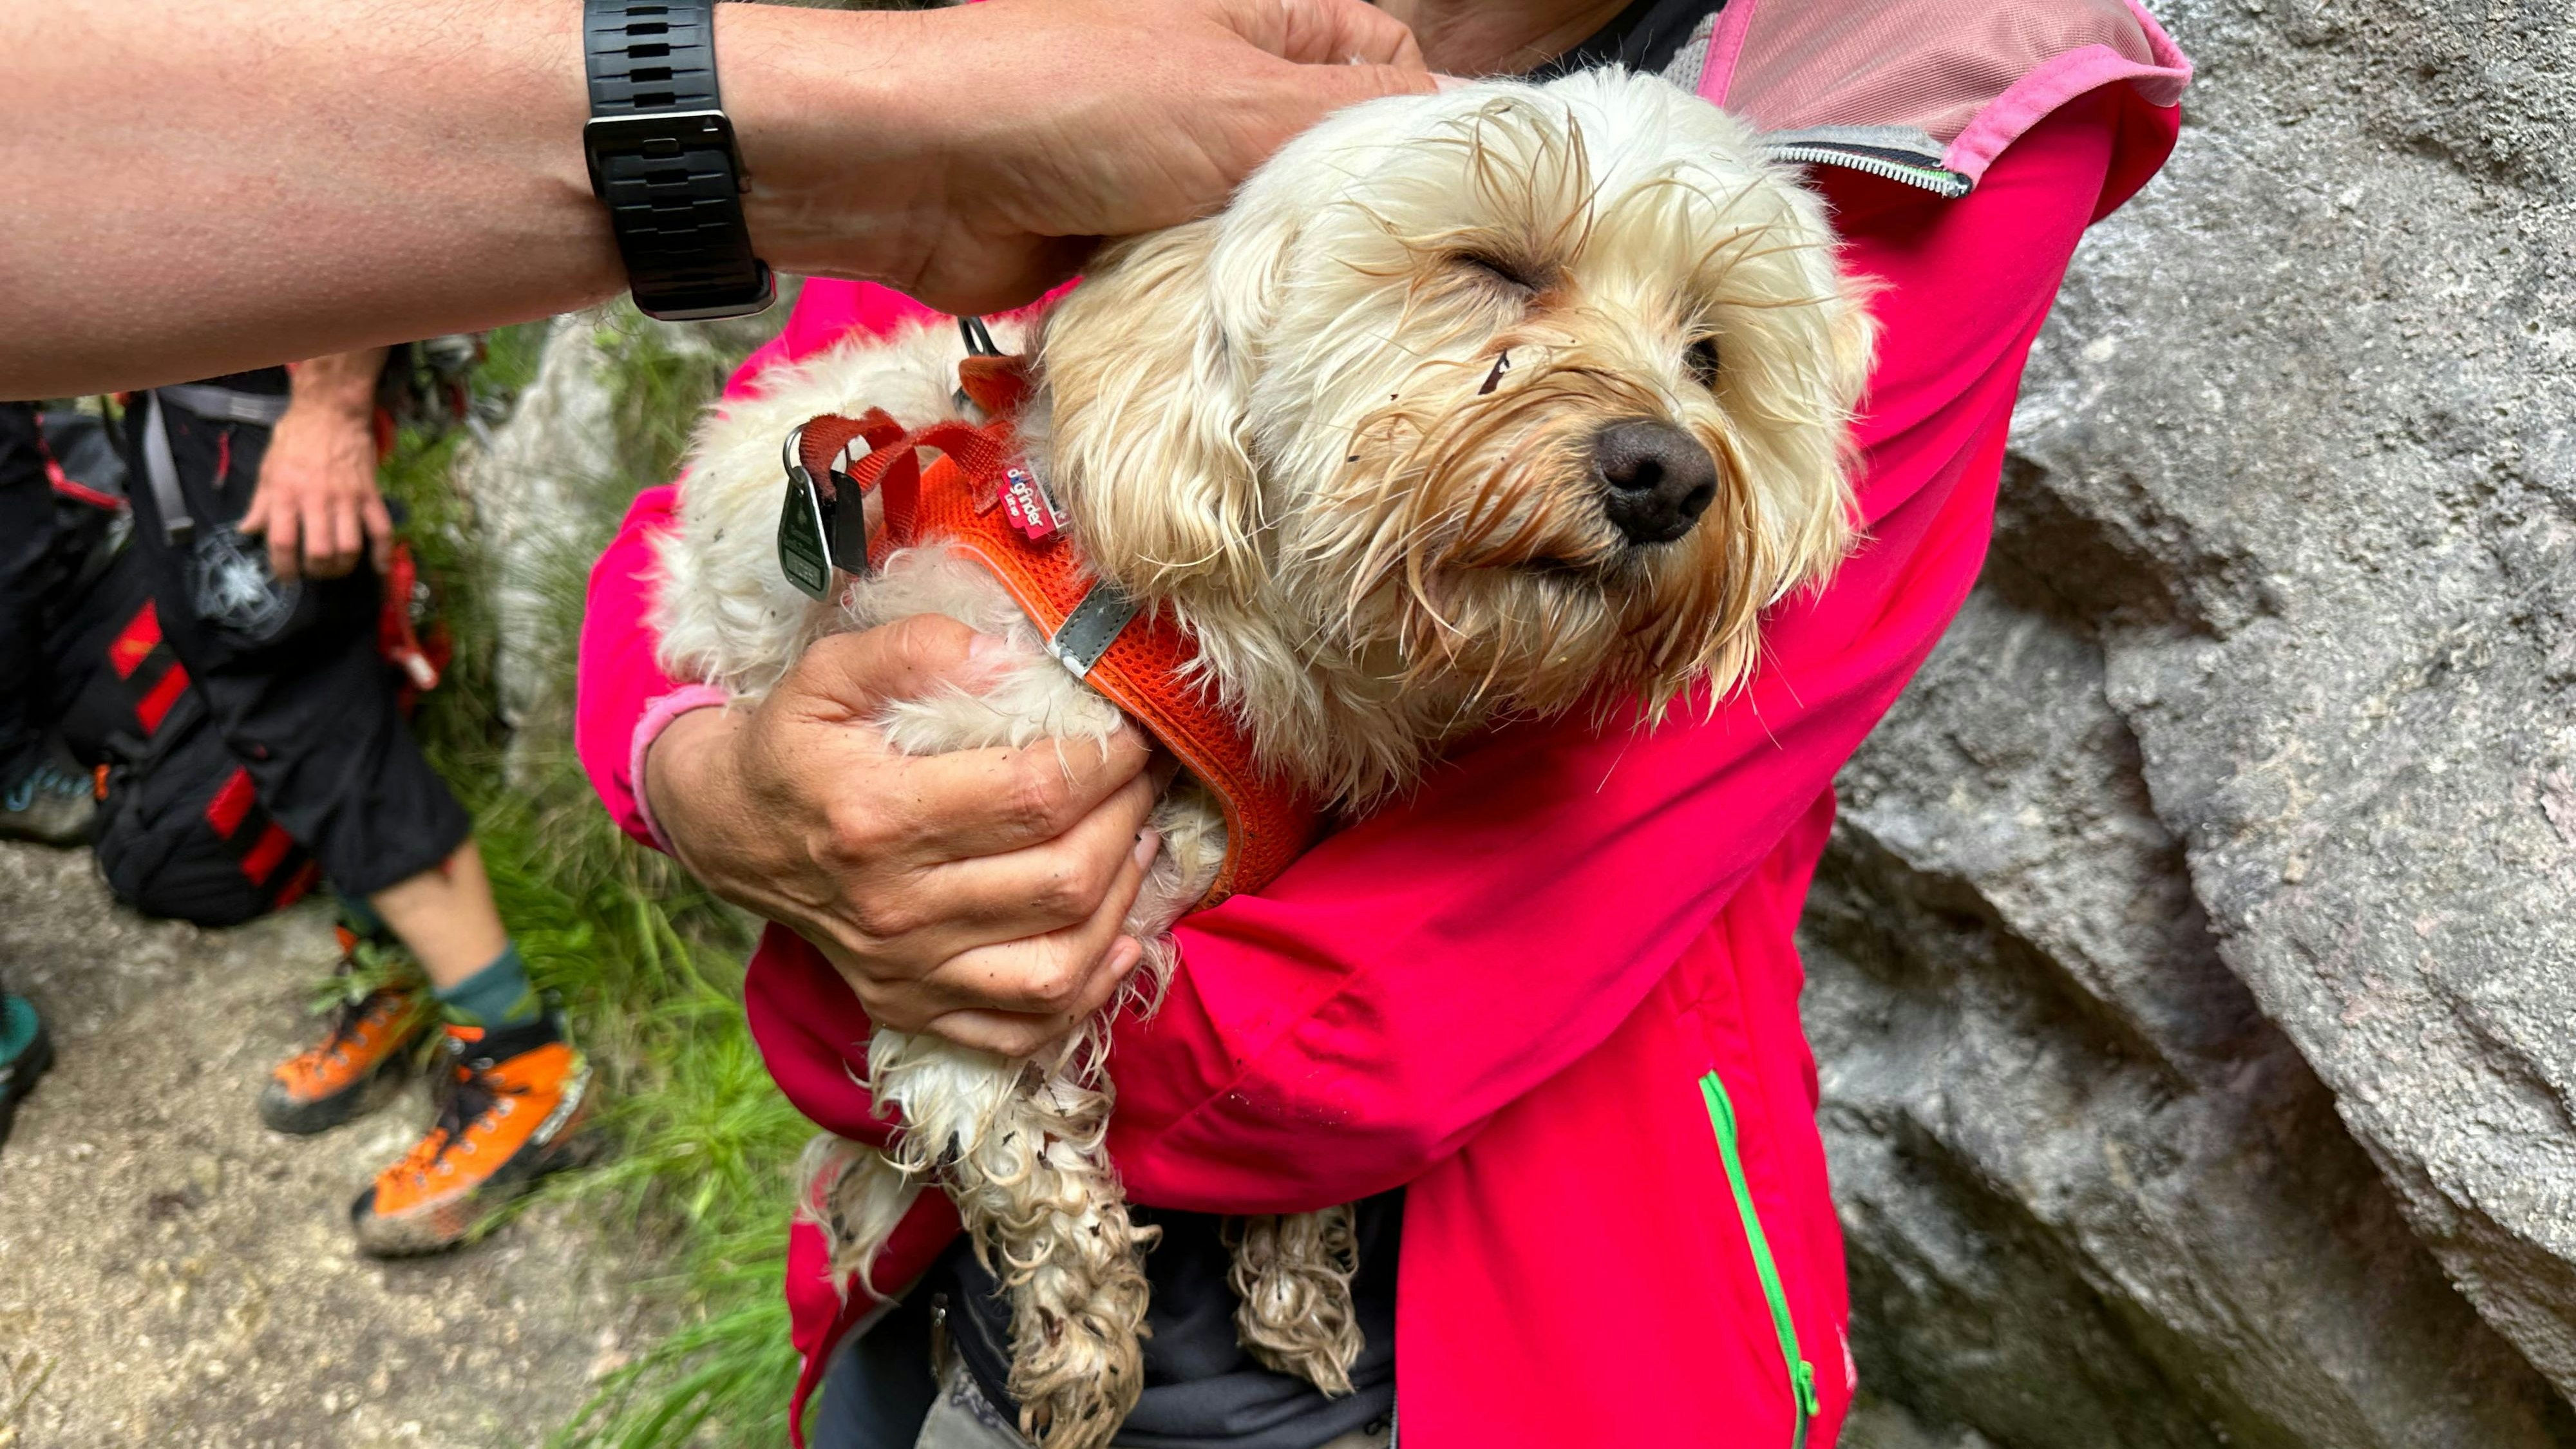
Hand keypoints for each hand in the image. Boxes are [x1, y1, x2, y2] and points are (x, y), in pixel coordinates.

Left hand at [237, 349, 392, 582]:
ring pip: (350, 547)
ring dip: (344, 566)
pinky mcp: (370, 494)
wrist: (330, 412)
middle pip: (320, 552)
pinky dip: (382, 553)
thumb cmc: (294, 439)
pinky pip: (381, 529)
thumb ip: (260, 504)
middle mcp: (316, 499)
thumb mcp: (268, 468)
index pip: (283, 543)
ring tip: (337, 566)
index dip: (283, 568)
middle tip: (314, 570)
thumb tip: (247, 532)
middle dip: (317, 571)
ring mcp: (347, 498)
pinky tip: (378, 567)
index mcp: (286, 493)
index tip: (286, 577)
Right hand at [644, 616, 1164, 1057]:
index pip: (1036, 794)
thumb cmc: (792, 743)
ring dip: (1125, 900)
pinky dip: (1088, 991)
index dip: (1107, 761)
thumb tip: (1010, 659)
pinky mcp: (912, 1008)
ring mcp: (907, 971)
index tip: (1132, 729)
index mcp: (878, 817)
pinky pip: (1025, 1028)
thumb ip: (916, 650)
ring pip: (1061, 962)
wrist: (726, 831)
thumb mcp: (828, 671)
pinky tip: (1116, 938)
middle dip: (1129, 819)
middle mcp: (896, 908)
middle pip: (1062, 878)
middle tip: (1145, 776)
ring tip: (1140, 840)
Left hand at [725, 0, 1432, 313]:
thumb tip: (1468, 136)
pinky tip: (1233, 344)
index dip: (1422, 142)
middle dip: (1349, 232)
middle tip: (1387, 294)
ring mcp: (1174, 166)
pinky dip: (1214, 314)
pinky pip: (1204, 284)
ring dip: (1277, 284)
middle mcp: (1227, 88)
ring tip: (1306, 326)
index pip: (1393, 74)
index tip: (1454, 216)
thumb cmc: (1071, 104)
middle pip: (1334, 172)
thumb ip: (1364, 125)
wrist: (914, 171)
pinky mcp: (1130, 239)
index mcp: (1268, 22)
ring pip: (1271, 239)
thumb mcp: (1246, 104)